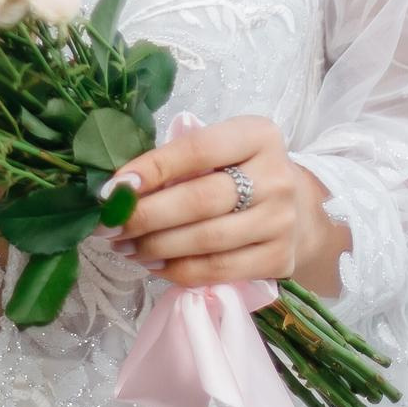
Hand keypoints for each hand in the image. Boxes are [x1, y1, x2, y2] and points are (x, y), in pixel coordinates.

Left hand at [101, 115, 349, 293]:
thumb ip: (179, 162)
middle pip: (200, 200)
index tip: (114, 187)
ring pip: (205, 240)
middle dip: (145, 215)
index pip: (197, 150)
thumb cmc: (241, 172)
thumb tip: (120, 189)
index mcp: (258, 135)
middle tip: (109, 224)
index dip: (152, 168)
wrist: (298, 209)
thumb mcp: (220, 151)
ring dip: (154, 247)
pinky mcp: (280, 260)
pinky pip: (217, 271)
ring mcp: (282, 222)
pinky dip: (177, 270)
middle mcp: (276, 177)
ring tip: (124, 246)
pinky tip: (152, 264)